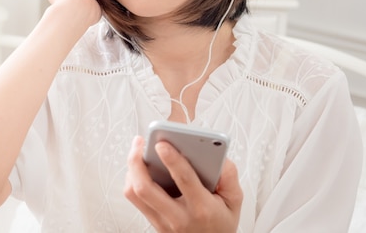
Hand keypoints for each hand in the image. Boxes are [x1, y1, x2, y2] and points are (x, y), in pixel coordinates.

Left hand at [124, 136, 242, 231]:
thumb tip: (217, 156)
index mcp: (202, 209)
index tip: (163, 143)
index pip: (184, 181)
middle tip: (140, 142)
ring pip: (134, 193)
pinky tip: (139, 168)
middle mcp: (178, 217)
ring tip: (137, 151)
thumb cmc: (221, 224)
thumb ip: (229, 176)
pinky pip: (135, 200)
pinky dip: (132, 180)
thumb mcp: (234, 201)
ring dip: (131, 169)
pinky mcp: (153, 223)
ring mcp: (162, 222)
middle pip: (145, 188)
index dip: (172, 159)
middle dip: (137, 161)